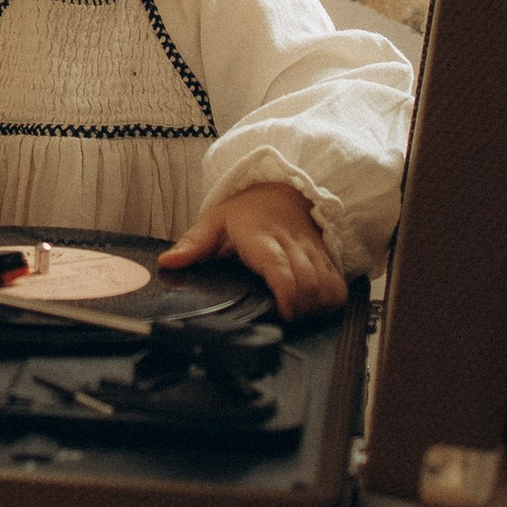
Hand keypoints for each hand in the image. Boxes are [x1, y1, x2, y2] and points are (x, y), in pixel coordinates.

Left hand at [159, 178, 349, 320]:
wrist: (282, 188)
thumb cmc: (248, 209)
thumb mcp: (215, 221)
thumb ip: (193, 244)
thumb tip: (168, 263)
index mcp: (262, 237)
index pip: (280, 268)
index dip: (286, 295)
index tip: (281, 312)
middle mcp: (292, 244)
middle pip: (308, 284)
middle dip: (299, 309)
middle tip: (283, 318)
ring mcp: (312, 252)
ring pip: (326, 286)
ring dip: (316, 307)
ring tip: (298, 314)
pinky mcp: (326, 257)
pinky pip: (338, 284)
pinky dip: (330, 301)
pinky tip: (314, 307)